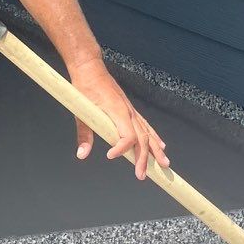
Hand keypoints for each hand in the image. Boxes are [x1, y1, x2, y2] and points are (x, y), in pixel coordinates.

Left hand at [69, 58, 169, 180]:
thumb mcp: (80, 111)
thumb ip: (84, 134)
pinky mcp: (129, 110)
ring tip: (163, 164)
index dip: (121, 148)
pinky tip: (161, 145)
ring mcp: (130, 110)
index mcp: (117, 111)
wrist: (90, 68)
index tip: (110, 155)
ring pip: (148, 132)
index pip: (127, 135)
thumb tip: (82, 154)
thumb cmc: (84, 86)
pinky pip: (145, 125)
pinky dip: (154, 136)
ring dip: (156, 150)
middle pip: (142, 138)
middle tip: (142, 175)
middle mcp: (128, 111)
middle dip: (144, 158)